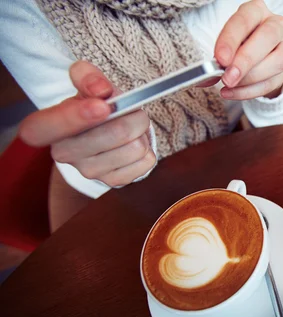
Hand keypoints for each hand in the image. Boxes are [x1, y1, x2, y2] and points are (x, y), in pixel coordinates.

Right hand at [19, 61, 155, 187]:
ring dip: (142, 133)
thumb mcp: (86, 86)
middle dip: (133, 116)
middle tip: (131, 110)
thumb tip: (101, 90)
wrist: (106, 136)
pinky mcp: (113, 181)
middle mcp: (63, 153)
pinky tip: (133, 144)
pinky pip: (146, 161)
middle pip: (114, 133)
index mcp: (44, 128)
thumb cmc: (94, 106)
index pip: (42, 129)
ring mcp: (89, 171)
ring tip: (130, 129)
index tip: (103, 106)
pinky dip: (148, 148)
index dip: (72, 118)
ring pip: (136, 147)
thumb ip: (87, 77)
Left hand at [215, 0, 282, 99]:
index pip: (245, 20)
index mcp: (256, 11)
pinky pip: (272, 82)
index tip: (220, 58)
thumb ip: (220, 55)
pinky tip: (233, 93)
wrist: (255, 54)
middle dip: (246, 60)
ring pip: (277, 61)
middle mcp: (275, 24)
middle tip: (228, 77)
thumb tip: (207, 77)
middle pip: (267, 37)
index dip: (231, 40)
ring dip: (250, 78)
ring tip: (229, 85)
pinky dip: (250, 91)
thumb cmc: (238, 43)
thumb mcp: (226, 42)